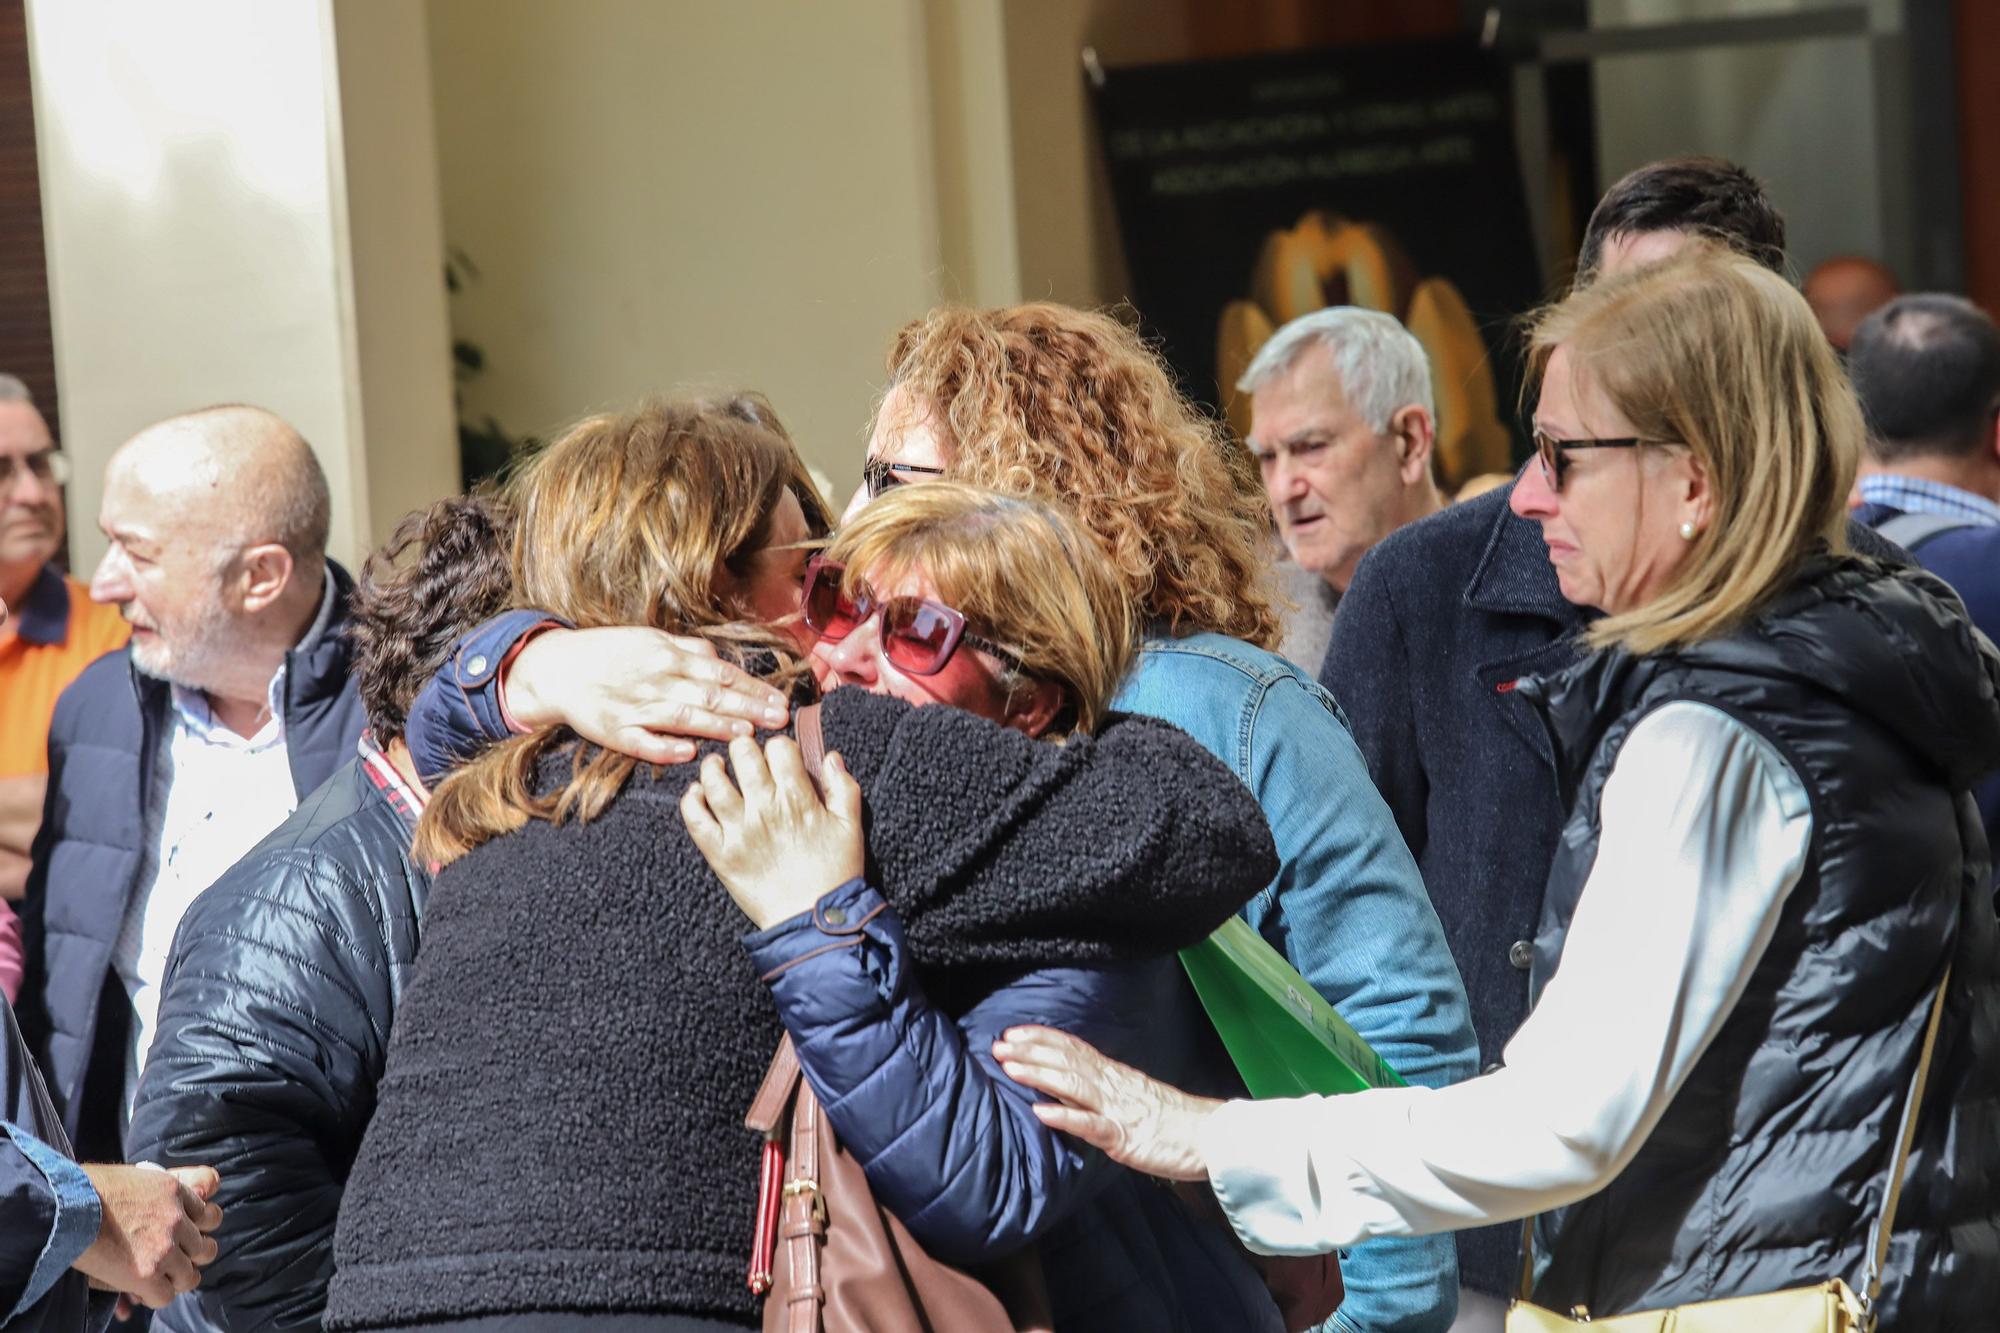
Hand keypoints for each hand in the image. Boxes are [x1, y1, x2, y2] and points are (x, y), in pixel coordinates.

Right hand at [74, 1164, 223, 1309]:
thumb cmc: (87, 1189)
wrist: (64, 1204)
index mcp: (175, 1190)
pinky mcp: (147, 1273)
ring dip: (176, 1281)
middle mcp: (176, 1218)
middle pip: (204, 1248)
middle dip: (192, 1257)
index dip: (197, 1231)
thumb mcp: (133, 1177)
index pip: (209, 1216)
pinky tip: (141, 1292)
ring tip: (161, 1281)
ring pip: (189, 1276)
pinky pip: (166, 1296)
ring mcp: (164, 1247)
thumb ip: (154, 1192)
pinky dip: (155, 1297)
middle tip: (177, 1262)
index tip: (185, 1238)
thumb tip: (153, 1204)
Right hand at [504, 627, 791, 764]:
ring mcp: (636, 707)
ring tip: (748, 735)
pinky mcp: (615, 731)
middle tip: (779, 720)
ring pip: (683, 717)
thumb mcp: (651, 639)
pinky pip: (643, 742)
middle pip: (710, 695)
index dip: (752, 688)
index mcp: (668, 655)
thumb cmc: (610, 653)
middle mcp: (656, 679)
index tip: (781, 701)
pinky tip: (689, 754)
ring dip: (717, 726)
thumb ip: (689, 650)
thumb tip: (721, 659)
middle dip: (748, 708)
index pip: (721, 673)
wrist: (557, 669)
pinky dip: (665, 747)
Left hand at [681, 735, 864, 928]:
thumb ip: (844, 787)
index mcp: (798, 799)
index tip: (778, 756)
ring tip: (716, 766)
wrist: (811, 920)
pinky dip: (691, 800)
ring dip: (713, 767)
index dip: (778, 746)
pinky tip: (697, 794)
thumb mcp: (851, 827)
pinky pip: (695, 818)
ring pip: (714, 781)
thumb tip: (831, 756)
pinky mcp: (720, 854)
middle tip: (744, 753)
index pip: (780, 748)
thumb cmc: (835, 873)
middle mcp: (765, 809)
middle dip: (744, 747)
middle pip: (743, 755)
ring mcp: (739, 831)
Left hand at [994, 1026, 1222, 1181]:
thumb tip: (1071, 1085)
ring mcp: (1117, 1110)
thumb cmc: (1173, 1121)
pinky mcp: (1125, 1137)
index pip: (1073, 1048)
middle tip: (998, 1045)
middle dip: (1030, 1052)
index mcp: (1115, 1075)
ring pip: (1073, 1085)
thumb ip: (1105, 1090)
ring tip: (1010, 1068)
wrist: (1210, 1137)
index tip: (1013, 1032)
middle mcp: (1113, 1085)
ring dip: (1039, 1075)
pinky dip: (1065, 1117)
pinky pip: (1091, 1126)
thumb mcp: (1133, 1097)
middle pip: (1067, 1061)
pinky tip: (1041, 1112)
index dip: (1042, 1038)